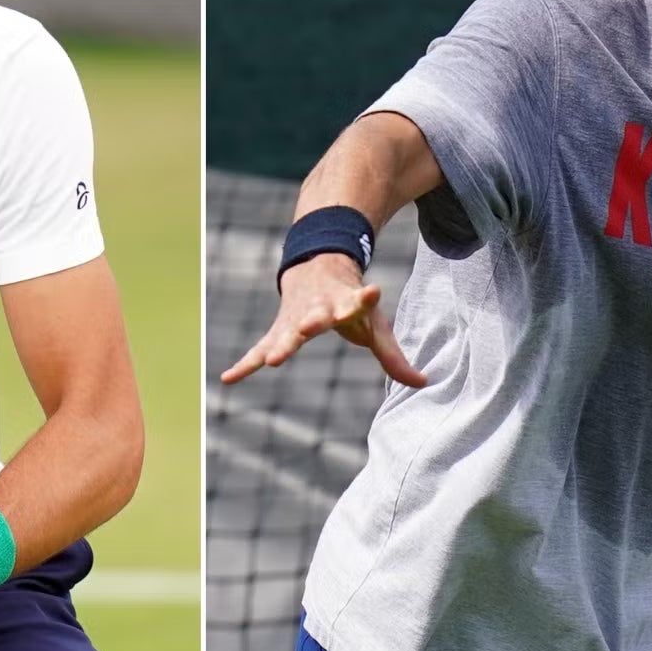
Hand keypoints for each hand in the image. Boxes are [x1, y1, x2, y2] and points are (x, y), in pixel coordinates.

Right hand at [220, 252, 428, 388]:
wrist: (316, 266)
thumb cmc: (349, 302)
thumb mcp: (375, 325)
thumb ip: (394, 356)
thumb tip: (423, 384)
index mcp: (347, 302)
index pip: (359, 300)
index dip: (366, 298)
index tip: (374, 291)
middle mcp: (319, 307)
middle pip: (316, 316)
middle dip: (311, 322)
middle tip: (308, 326)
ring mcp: (295, 318)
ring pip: (287, 332)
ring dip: (281, 344)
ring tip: (274, 360)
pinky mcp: (278, 330)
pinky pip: (259, 349)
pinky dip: (246, 364)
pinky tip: (228, 378)